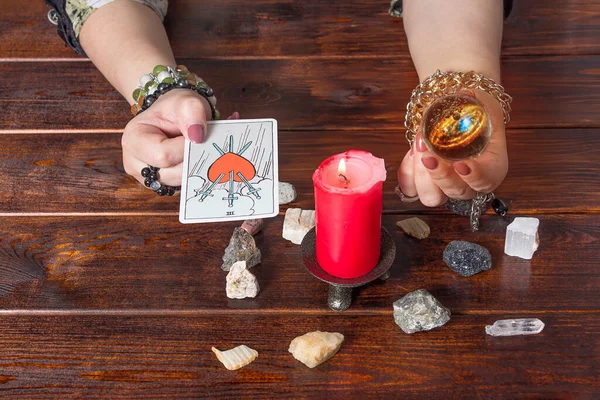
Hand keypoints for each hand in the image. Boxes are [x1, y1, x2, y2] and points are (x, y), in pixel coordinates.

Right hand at [121, 89, 238, 186]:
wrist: (175, 116)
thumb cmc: (176, 108)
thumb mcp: (186, 101)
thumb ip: (193, 113)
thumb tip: (197, 136)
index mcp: (134, 140)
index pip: (163, 155)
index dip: (186, 148)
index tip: (197, 136)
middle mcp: (136, 163)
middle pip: (171, 174)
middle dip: (193, 160)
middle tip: (204, 145)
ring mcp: (149, 178)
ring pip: (180, 184)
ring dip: (196, 169)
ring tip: (200, 151)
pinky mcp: (164, 185)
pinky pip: (184, 187)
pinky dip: (196, 175)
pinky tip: (199, 160)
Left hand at [397, 89, 507, 206]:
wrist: (456, 115)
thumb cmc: (473, 112)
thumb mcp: (481, 103)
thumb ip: (476, 101)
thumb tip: (464, 94)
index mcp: (491, 169)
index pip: (485, 182)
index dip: (473, 177)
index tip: (461, 164)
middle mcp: (468, 184)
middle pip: (454, 192)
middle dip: (439, 174)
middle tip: (427, 152)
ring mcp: (445, 187)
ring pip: (431, 196)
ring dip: (421, 175)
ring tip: (419, 146)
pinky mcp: (423, 185)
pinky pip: (410, 189)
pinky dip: (407, 173)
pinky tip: (411, 153)